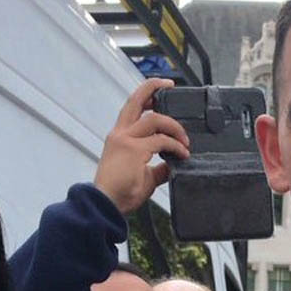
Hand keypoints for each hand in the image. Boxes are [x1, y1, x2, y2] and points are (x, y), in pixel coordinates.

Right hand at [94, 78, 189, 213]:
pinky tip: (183, 154)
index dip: (146, 98)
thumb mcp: (143, 177)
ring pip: (155, 119)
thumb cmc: (119, 193)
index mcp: (118, 137)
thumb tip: (172, 165)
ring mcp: (126, 140)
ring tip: (185, 141)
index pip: (132, 110)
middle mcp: (120, 134)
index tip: (160, 94)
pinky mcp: (134, 150)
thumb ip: (157, 168)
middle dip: (153, 87)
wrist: (105, 205)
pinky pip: (162, 141)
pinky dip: (175, 146)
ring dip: (174, 127)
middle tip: (170, 85)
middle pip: (136, 100)